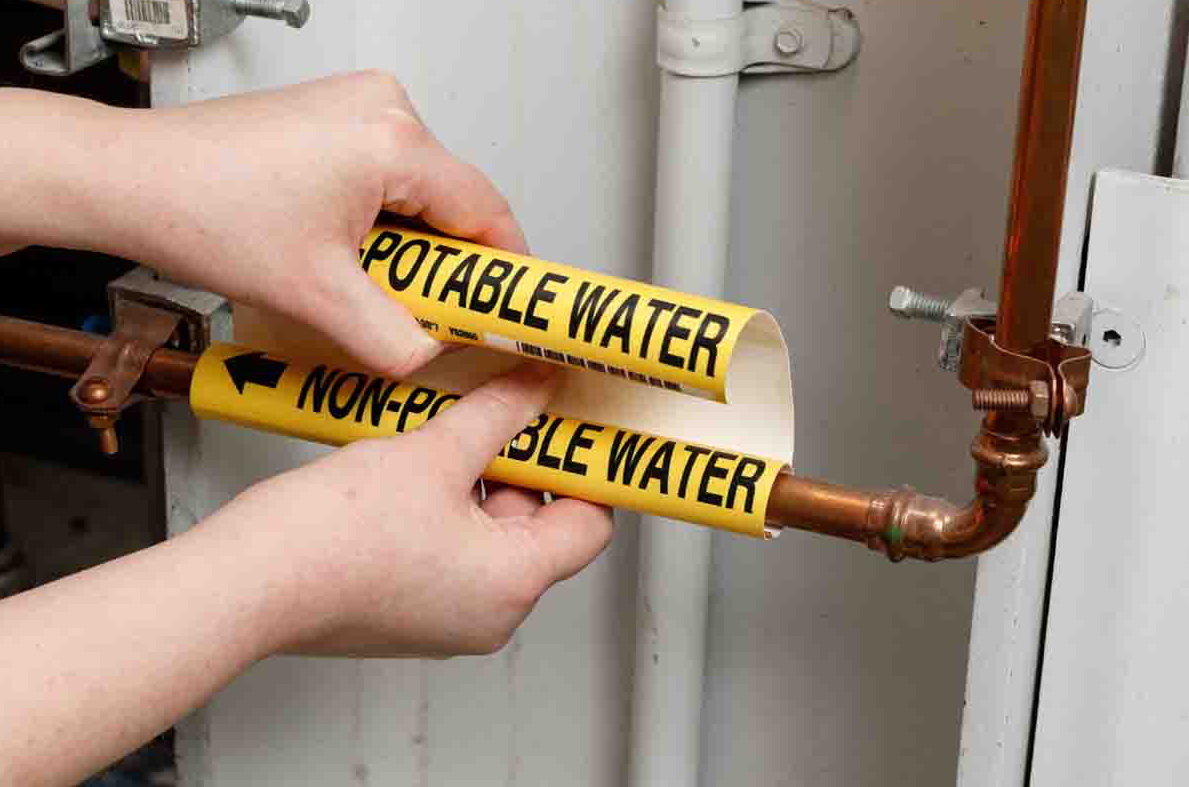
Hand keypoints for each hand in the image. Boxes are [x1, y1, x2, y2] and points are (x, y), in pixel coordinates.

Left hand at [32, 71, 524, 376]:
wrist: (132, 179)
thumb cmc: (201, 209)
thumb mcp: (317, 295)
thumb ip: (393, 340)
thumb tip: (434, 359)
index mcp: (393, 139)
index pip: (488, 212)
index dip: (507, 271)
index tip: (513, 309)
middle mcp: (382, 107)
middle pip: (456, 201)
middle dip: (452, 264)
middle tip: (436, 314)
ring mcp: (356, 104)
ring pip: (422, 190)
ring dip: (416, 244)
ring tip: (381, 285)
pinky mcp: (334, 115)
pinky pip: (389, 173)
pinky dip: (386, 218)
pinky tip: (356, 253)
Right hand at [200, 363, 613, 656]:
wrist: (245, 582)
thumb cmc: (328, 539)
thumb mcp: (432, 453)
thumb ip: (497, 415)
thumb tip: (536, 387)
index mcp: (512, 585)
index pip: (589, 524)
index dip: (586, 469)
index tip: (574, 426)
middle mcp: (488, 613)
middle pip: (537, 526)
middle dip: (522, 463)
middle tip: (507, 407)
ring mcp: (446, 615)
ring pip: (488, 533)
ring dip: (477, 477)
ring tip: (453, 425)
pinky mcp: (407, 607)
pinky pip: (448, 547)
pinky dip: (444, 503)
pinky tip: (418, 459)